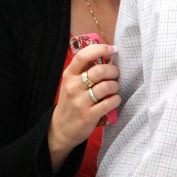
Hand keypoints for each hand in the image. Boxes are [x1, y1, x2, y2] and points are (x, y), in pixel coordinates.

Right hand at [48, 43, 119, 170]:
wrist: (61, 128)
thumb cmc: (70, 102)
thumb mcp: (71, 84)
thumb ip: (85, 71)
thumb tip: (109, 57)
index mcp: (69, 75)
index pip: (83, 56)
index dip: (100, 49)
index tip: (112, 49)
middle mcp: (73, 86)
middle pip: (99, 71)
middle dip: (113, 70)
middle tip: (115, 74)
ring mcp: (80, 102)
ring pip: (107, 87)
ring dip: (115, 86)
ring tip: (113, 89)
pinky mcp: (89, 115)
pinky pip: (110, 102)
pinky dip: (116, 99)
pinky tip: (113, 100)